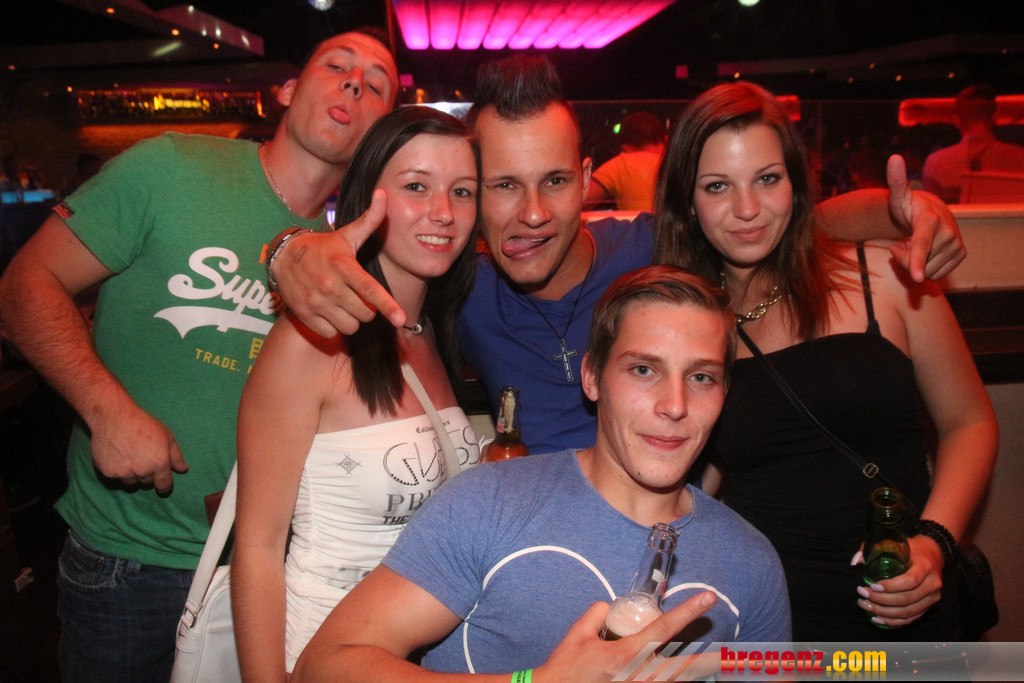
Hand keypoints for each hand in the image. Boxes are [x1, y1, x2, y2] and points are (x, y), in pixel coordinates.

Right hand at [89, 399, 187, 493]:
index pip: (164, 485)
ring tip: (130, 455)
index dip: (164, 486)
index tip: (162, 485)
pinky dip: (117, 469)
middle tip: (143, 457)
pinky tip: (117, 454)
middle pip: (147, 483)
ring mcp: (124, 473)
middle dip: (148, 474)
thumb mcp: (167, 436)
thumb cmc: (143, 424)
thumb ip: (176, 456)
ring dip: (132, 474)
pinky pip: (116, 477)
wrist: (114, 417)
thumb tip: (183, 469)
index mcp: (159, 463)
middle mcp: (142, 471)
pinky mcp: (108, 472)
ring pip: (131, 482)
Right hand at [272, 190, 404, 337]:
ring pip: (350, 326)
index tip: (401, 319)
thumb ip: (370, 220)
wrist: (282, 257)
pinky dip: (334, 327)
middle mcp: (329, 285)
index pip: (369, 289)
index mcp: (343, 266)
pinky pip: (331, 334)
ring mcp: (316, 302)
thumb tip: (384, 195)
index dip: (387, 305)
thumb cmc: (322, 248)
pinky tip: (329, 311)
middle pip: (365, 314)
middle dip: (366, 308)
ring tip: (343, 304)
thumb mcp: (346, 234)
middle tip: (357, 296)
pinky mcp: (305, 315)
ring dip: (351, 319)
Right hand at [535, 591, 717, 682]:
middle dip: (711, 661)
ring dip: (697, 674)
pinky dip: (675, 681)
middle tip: (736, 655)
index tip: (708, 598)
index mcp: (625, 654)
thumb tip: (610, 606)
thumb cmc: (565, 667)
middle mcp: (638, 675)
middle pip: (683, 667)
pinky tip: (691, 677)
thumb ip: (597, 614)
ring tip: (722, 667)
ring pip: (676, 682)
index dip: (688, 611)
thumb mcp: (577, 634)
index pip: (664, 628)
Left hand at [857, 535, 943, 627]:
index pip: (910, 580)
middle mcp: (932, 583)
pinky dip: (893, 621)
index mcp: (926, 566)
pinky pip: (911, 618)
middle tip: (862, 594)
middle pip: (907, 599)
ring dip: (884, 612)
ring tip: (866, 606)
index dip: (890, 586)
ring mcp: (933, 597)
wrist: (933, 554)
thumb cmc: (910, 548)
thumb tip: (855, 562)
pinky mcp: (929, 606)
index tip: (872, 585)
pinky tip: (878, 618)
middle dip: (881, 600)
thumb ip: (873, 548)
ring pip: (908, 612)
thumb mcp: (894, 542)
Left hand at [885, 155, 965, 281]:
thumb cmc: (910, 206)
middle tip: (903, 242)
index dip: (916, 261)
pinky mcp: (961, 255)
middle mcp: (948, 233)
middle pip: (917, 264)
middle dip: (904, 258)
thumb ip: (895, 181)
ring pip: (927, 272)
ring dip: (915, 263)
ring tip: (915, 244)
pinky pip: (936, 275)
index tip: (917, 277)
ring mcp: (957, 245)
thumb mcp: (899, 196)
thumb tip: (893, 157)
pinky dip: (926, 267)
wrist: (933, 212)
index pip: (921, 244)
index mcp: (930, 220)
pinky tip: (926, 252)